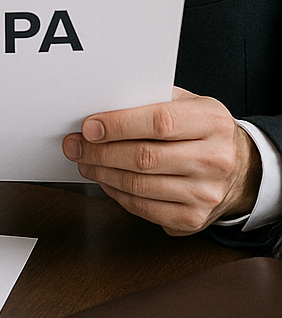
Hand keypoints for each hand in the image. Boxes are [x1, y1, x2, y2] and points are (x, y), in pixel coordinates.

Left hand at [62, 87, 261, 234]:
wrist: (242, 169)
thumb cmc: (202, 129)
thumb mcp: (187, 103)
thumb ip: (150, 98)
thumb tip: (101, 101)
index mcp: (212, 122)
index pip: (159, 122)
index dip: (118, 125)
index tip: (89, 126)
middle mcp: (215, 160)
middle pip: (145, 158)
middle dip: (100, 152)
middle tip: (75, 145)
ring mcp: (206, 193)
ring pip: (140, 186)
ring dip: (102, 173)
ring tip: (84, 161)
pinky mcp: (194, 218)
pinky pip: (145, 209)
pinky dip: (117, 194)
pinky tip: (106, 180)